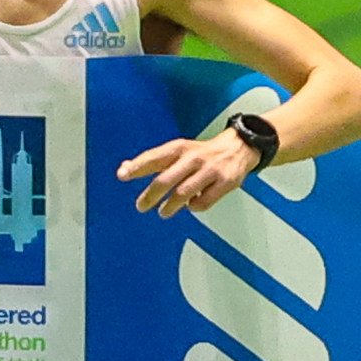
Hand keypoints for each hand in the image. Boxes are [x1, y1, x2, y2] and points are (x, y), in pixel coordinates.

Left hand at [117, 131, 255, 217]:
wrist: (238, 147)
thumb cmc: (200, 153)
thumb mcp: (177, 151)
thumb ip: (152, 161)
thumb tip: (124, 169)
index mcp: (180, 148)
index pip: (154, 157)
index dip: (137, 166)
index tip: (122, 175)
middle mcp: (194, 158)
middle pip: (167, 179)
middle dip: (151, 195)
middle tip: (140, 206)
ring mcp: (210, 170)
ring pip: (184, 193)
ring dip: (170, 206)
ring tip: (163, 212)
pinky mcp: (225, 183)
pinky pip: (204, 202)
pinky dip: (194, 207)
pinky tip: (191, 205)